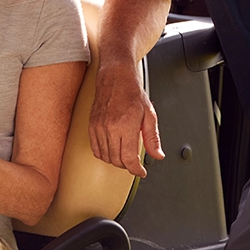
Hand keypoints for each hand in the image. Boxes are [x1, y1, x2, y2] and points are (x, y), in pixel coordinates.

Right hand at [89, 62, 163, 177]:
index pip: (129, 159)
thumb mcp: (149, 115)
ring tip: (124, 156)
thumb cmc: (132, 93)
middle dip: (128, 166)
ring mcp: (99, 127)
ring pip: (105, 156)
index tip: (141, 172)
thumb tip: (158, 155)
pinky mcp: (91, 125)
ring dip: (116, 161)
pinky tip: (112, 150)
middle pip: (117, 160)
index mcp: (126, 125)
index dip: (136, 170)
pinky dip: (104, 154)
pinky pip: (95, 149)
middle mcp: (110, 128)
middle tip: (135, 163)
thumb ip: (152, 138)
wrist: (116, 77)